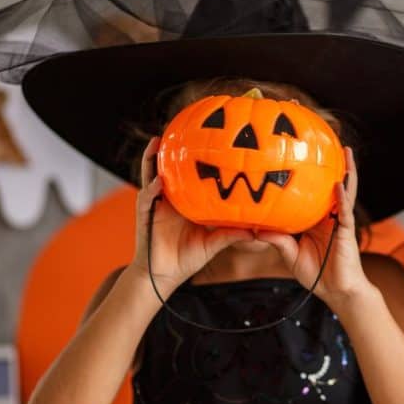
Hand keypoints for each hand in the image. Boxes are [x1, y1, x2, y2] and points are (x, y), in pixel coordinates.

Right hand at [129, 138, 252, 294]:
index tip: (206, 140)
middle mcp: (169, 198)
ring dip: (153, 160)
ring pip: (151, 176)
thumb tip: (257, 231)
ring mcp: (155, 204)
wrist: (165, 275)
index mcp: (184, 201)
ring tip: (158, 142)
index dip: (193, 158)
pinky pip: (147, 199)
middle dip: (171, 150)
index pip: (188, 175)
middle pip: (168, 168)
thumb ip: (232, 234)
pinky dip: (151, 190)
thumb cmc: (187, 258)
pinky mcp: (146, 215)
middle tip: (180, 128)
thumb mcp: (214, 243)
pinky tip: (158, 182)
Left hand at [257, 147, 371, 305]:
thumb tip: (255, 229)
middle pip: (331, 185)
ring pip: (344, 192)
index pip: (312, 192)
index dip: (309, 175)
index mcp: (317, 218)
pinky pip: (345, 212)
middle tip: (329, 143)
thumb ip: (276, 240)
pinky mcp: (347, 232)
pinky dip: (341, 197)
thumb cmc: (316, 273)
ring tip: (346, 152)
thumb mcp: (289, 254)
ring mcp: (340, 222)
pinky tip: (338, 184)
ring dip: (346, 172)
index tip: (299, 155)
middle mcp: (330, 215)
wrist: (335, 291)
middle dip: (332, 164)